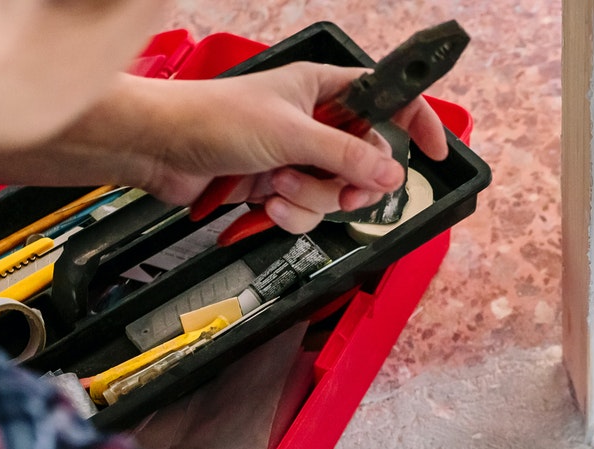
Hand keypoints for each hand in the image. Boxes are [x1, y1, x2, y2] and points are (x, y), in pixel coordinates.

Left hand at [129, 63, 449, 230]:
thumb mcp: (291, 134)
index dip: (414, 122)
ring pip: (335, 192)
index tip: (435, 151)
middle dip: (351, 182)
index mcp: (323, 89)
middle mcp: (313, 122)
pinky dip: (290, 214)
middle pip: (364, 161)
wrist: (159, 149)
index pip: (385, 101)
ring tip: (278, 186)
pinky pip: (306, 211)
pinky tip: (267, 206)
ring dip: (311, 198)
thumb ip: (346, 156)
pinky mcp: (274, 186)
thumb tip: (391, 174)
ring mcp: (294, 156)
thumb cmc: (213, 118)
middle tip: (347, 191)